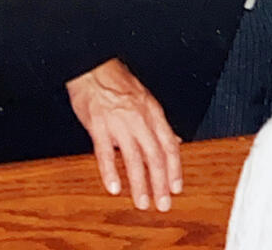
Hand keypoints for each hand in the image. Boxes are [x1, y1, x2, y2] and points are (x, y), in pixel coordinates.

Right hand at [66, 57, 182, 210]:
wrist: (94, 69)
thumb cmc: (118, 83)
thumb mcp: (145, 100)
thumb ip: (158, 125)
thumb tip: (173, 141)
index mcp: (153, 113)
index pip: (169, 145)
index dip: (174, 168)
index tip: (176, 187)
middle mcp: (140, 119)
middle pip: (155, 156)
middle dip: (160, 183)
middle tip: (163, 203)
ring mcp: (119, 124)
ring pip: (134, 159)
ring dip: (139, 184)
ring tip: (142, 202)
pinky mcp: (98, 127)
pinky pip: (105, 153)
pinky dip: (110, 172)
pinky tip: (114, 187)